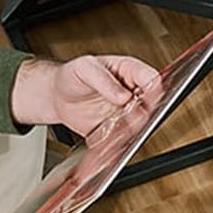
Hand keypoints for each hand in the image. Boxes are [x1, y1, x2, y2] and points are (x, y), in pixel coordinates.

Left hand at [13, 54, 162, 137]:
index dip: (153, 88)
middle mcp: (134, 94)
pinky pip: (122, 139)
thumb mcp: (84, 68)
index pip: (151, 79)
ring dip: (127, 130)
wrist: (58, 96)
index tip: (144, 96)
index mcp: (131, 72)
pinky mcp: (118, 130)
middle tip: (126, 115)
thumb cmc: (73, 75)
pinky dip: (115, 144)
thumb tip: (124, 96)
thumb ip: (104, 80)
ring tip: (110, 128)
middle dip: (142, 113)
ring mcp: (127, 113)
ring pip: (138, 126)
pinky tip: (104, 140)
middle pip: (151, 105)